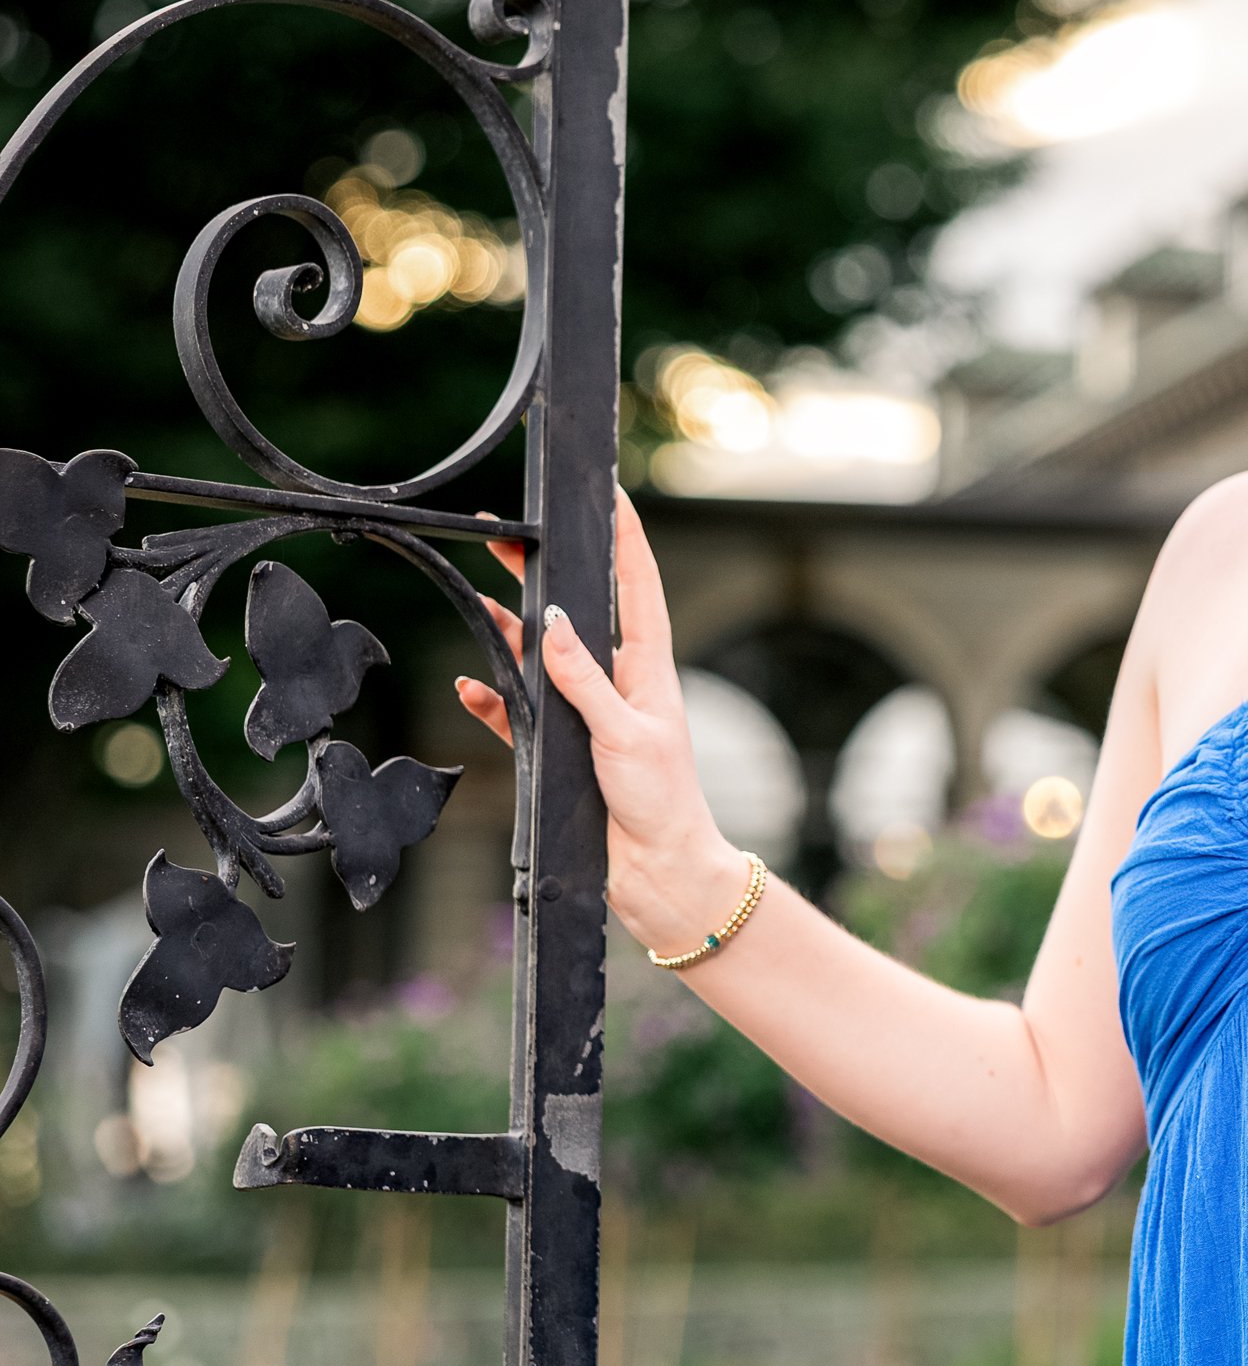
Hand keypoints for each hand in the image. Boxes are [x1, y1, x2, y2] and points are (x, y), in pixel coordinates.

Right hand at [454, 486, 746, 951]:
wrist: (658, 873)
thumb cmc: (660, 800)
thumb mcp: (623, 732)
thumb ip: (584, 679)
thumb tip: (552, 621)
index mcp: (648, 667)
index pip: (636, 585)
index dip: (624, 536)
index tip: (609, 492)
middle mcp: (619, 682)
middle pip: (575, 612)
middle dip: (541, 571)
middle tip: (501, 531)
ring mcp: (589, 713)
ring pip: (539, 659)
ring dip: (507, 632)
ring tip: (474, 596)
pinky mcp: (563, 750)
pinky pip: (519, 715)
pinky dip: (493, 701)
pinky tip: (469, 688)